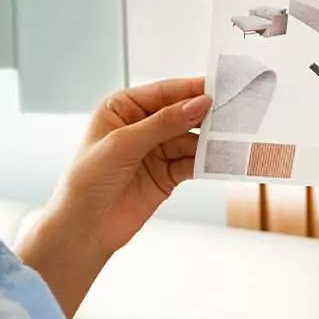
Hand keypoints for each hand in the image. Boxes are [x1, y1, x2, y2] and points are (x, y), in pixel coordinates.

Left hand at [18, 78, 211, 316]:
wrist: (84, 230)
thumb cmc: (87, 181)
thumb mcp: (123, 144)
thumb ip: (164, 123)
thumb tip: (199, 104)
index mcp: (123, 108)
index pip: (164, 92)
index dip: (191, 89)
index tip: (219, 88)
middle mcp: (141, 126)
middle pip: (182, 114)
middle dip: (205, 115)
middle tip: (234, 112)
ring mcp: (156, 151)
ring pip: (191, 139)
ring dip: (210, 140)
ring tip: (233, 138)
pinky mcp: (167, 175)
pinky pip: (193, 162)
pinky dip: (208, 161)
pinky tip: (221, 159)